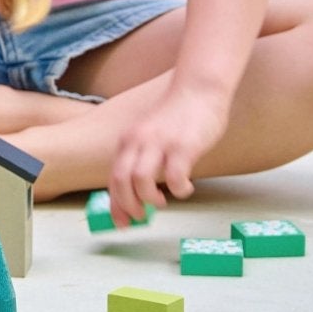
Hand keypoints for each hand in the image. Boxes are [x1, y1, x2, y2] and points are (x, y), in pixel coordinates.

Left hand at [108, 88, 226, 225]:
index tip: (121, 223)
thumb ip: (142, 155)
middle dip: (127, 205)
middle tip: (140, 217)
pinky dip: (178, 190)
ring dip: (149, 199)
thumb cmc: (177, 116)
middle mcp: (139, 142)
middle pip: (121, 180)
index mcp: (128, 141)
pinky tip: (185, 189)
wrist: (198, 88)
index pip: (114, 177)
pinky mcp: (183, 146)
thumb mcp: (149, 134)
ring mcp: (160, 143)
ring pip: (141, 179)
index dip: (115, 204)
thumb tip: (140, 188)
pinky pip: (175, 176)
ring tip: (162, 202)